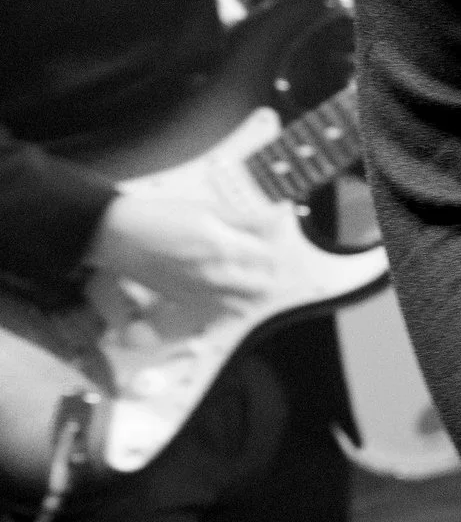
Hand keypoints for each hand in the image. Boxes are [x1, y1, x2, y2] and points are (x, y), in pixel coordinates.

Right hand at [85, 192, 276, 316]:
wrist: (120, 236)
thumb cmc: (162, 217)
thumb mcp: (210, 209)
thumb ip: (248, 219)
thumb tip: (278, 215)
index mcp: (223, 248)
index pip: (270, 259)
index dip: (279, 248)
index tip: (278, 239)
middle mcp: (214, 276)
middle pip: (262, 288)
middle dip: (271, 274)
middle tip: (267, 258)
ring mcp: (199, 293)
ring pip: (242, 305)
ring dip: (253, 292)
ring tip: (250, 272)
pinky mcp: (184, 302)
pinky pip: (219, 311)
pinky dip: (231, 302)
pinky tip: (227, 285)